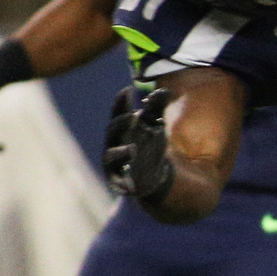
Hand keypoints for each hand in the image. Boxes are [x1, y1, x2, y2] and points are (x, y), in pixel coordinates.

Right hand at [103, 85, 174, 205]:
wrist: (152, 173)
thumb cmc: (149, 142)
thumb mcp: (155, 123)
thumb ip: (157, 107)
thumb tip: (165, 90)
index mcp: (122, 127)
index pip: (119, 112)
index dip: (121, 102)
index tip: (128, 89)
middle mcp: (114, 142)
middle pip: (113, 131)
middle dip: (121, 123)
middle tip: (132, 117)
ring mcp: (114, 161)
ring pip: (112, 156)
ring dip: (121, 153)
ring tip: (133, 149)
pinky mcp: (117, 179)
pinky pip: (117, 181)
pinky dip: (122, 183)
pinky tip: (130, 186)